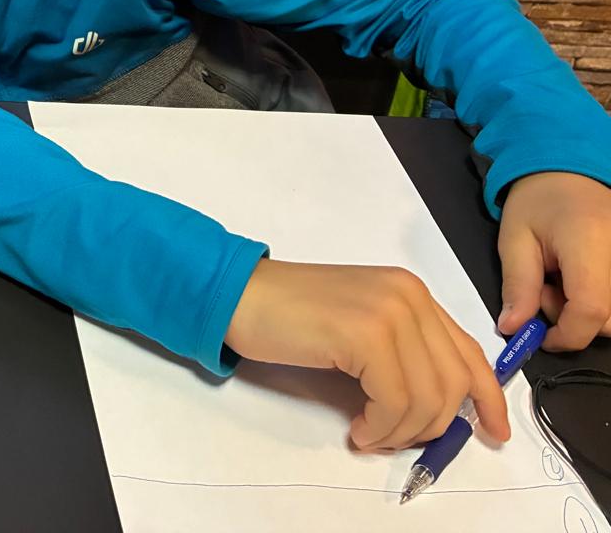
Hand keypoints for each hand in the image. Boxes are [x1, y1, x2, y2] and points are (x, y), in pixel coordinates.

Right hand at [225, 259, 508, 450]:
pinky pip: (396, 401)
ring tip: (369, 432)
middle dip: (431, 426)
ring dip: (400, 431)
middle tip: (393, 438)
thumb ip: (401, 350)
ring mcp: (389, 311)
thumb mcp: (359, 326)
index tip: (493, 431)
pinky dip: (380, 427)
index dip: (488, 398)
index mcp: (410, 292)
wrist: (238, 294)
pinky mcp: (365, 334)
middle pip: (454, 383)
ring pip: (429, 398)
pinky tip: (357, 427)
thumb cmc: (288, 315)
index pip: (469, 352)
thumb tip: (435, 407)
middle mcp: (409, 296)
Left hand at [498, 171, 610, 351]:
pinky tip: (577, 278)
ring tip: (559, 277)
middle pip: (608, 320)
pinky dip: (597, 299)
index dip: (566, 335)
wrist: (569, 172)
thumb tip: (513, 328)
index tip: (540, 336)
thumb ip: (517, 286)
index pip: (592, 311)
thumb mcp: (515, 240)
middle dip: (570, 318)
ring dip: (585, 309)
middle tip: (543, 286)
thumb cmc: (538, 201)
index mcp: (591, 245)